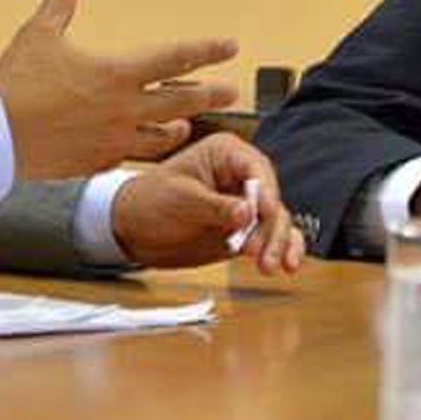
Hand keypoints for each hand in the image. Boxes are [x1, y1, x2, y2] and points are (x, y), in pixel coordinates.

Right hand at [0, 0, 238, 180]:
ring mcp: (114, 139)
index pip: (176, 58)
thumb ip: (58, 0)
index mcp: (117, 73)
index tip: (231, 46)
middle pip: (183, 101)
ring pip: (162, 136)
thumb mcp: (39, 33)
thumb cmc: (15, 81)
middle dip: (211, 94)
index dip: (207, 50)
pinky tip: (140, 146)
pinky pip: (129, 158)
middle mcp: (124, 108)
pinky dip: (139, 150)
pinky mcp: (97, 162)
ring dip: (178, 127)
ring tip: (186, 124)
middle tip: (232, 92)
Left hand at [110, 133, 305, 275]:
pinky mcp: (247, 228)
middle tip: (259, 252)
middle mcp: (242, 176)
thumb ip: (215, 206)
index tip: (265, 213)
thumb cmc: (150, 201)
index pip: (256, 169)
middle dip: (271, 226)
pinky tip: (286, 263)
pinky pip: (272, 236)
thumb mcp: (180, 200)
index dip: (264, 192)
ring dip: (277, 242)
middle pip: (271, 197)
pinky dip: (282, 248)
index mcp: (226, 154)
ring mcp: (246, 204)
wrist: (133, 230)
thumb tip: (247, 212)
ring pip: (277, 220)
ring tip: (268, 265)